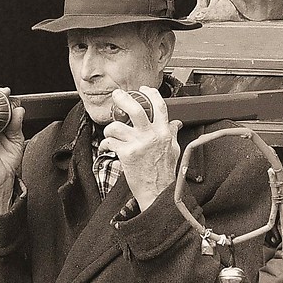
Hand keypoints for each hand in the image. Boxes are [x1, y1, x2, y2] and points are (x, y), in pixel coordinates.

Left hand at [101, 88, 179, 208]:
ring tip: (110, 133)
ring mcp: (139, 145)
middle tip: (117, 96)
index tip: (143, 90)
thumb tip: (176, 123)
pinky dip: (107, 144)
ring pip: (117, 127)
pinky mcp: (127, 154)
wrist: (158, 192)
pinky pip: (111, 143)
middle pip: (136, 109)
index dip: (151, 94)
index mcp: (164, 133)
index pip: (159, 106)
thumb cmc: (165, 173)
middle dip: (123, 99)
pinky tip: (109, 147)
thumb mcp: (174, 150)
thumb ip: (172, 134)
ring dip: (110, 129)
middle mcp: (152, 136)